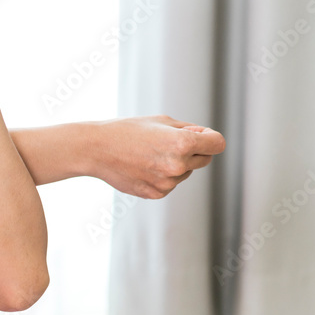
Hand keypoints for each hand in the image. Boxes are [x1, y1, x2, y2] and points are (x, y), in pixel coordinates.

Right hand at [89, 114, 225, 198]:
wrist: (96, 149)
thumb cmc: (127, 130)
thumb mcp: (159, 121)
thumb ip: (188, 130)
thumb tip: (204, 139)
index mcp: (182, 143)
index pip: (217, 144)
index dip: (211, 138)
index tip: (202, 135)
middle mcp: (178, 165)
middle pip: (204, 160)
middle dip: (195, 150)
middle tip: (170, 141)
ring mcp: (167, 183)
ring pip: (186, 173)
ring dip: (176, 164)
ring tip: (149, 154)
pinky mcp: (156, 194)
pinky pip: (170, 183)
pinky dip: (162, 175)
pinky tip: (142, 166)